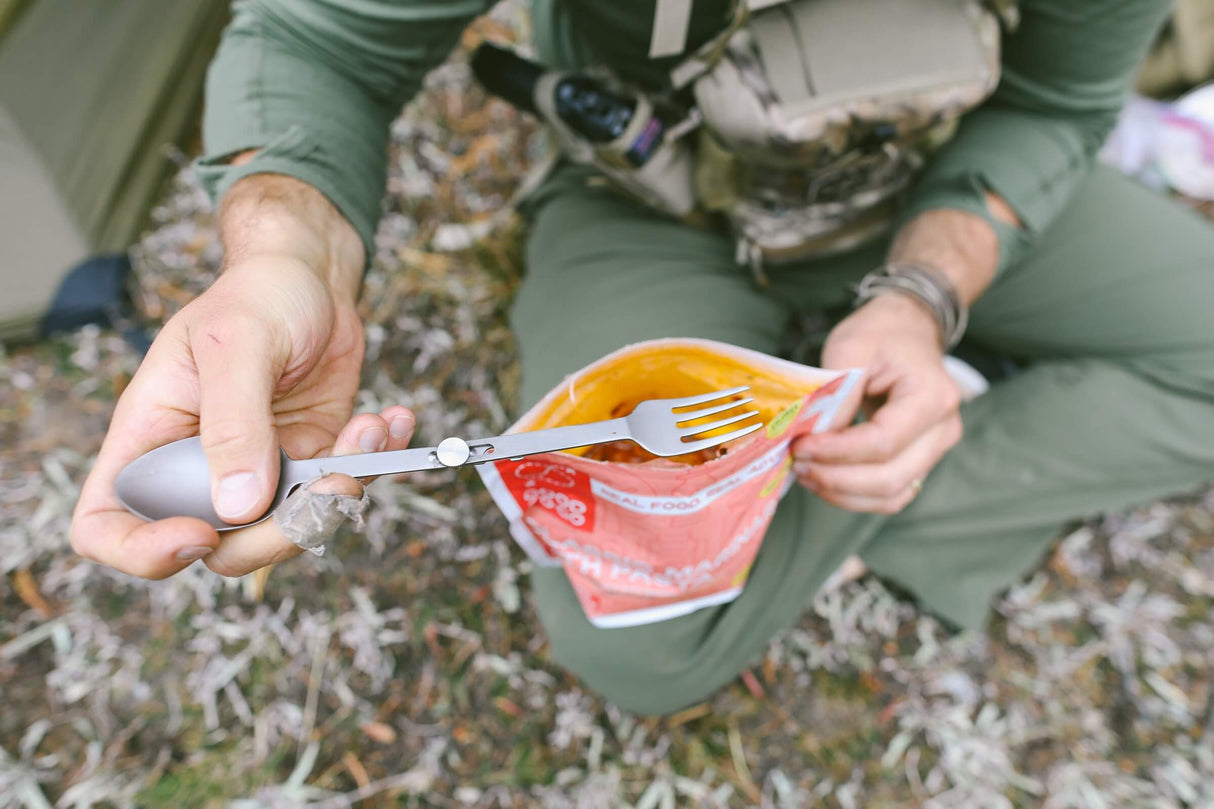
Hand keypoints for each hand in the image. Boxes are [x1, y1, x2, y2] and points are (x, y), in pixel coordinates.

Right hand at [70, 255, 414, 577]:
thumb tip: (237, 507)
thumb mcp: (235, 345)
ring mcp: (259, 472)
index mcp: (150, 440)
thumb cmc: (257, 295)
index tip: (199, 533)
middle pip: (219, 547)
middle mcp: (198, 468)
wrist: (315, 278)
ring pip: (288, 530)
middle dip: (281, 531)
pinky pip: (339, 493)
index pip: (107, 525)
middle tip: (331, 484)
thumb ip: (234, 425)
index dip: (142, 551)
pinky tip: (390, 421)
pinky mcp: (309, 464)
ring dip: (340, 493)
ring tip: (369, 429)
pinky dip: (373, 465)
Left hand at [791, 294, 961, 513]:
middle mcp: (943, 429)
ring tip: (805, 474)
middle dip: (836, 479)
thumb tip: (815, 440)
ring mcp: (936, 450)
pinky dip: (856, 496)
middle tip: (796, 464)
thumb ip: (836, 394)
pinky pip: (891, 495)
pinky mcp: (921, 461)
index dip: (837, 452)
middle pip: (890, 478)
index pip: (883, 441)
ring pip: (891, 495)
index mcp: (932, 396)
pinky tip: (825, 480)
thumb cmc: (880, 335)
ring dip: (843, 493)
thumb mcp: (851, 348)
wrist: (908, 332)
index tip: (799, 446)